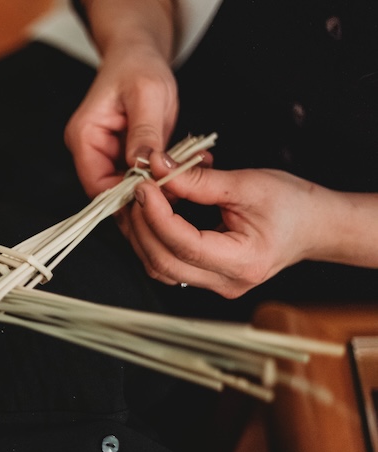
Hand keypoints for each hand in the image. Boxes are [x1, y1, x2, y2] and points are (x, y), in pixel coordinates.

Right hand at [65, 40, 177, 197]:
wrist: (138, 52)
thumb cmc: (138, 65)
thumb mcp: (147, 94)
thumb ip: (144, 132)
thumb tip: (143, 167)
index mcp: (84, 137)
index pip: (98, 186)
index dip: (126, 198)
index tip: (160, 196)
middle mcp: (90, 150)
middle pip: (112, 191)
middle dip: (146, 194)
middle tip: (182, 189)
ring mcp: (105, 153)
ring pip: (128, 187)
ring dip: (158, 185)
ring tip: (189, 173)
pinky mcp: (122, 154)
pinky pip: (140, 175)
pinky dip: (162, 174)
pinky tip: (186, 166)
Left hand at [127, 153, 330, 297]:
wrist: (315, 226)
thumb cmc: (292, 204)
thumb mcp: (248, 184)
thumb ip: (199, 180)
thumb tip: (158, 166)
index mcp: (243, 262)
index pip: (184, 245)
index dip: (156, 214)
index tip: (144, 185)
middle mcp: (226, 282)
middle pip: (163, 262)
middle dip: (141, 224)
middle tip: (136, 189)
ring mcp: (215, 284)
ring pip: (159, 267)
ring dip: (142, 233)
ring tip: (141, 199)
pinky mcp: (206, 278)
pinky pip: (168, 264)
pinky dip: (153, 239)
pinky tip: (152, 213)